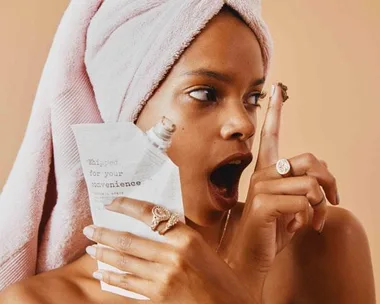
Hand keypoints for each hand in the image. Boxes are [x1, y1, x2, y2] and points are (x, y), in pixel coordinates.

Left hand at [83, 198, 256, 303]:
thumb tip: (149, 227)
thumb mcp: (203, 251)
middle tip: (89, 228)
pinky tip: (101, 275)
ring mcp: (165, 278)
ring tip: (91, 249)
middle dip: (105, 233)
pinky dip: (113, 280)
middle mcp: (174, 255)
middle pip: (130, 240)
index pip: (150, 214)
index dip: (127, 206)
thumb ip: (178, 238)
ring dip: (104, 255)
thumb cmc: (220, 280)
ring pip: (125, 262)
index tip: (112, 203)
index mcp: (188, 238)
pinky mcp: (159, 298)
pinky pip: (129, 285)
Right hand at [225, 83, 339, 291]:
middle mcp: (261, 174)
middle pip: (311, 160)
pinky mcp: (264, 204)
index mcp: (266, 171)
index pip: (270, 135)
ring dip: (322, 206)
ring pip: (312, 184)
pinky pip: (305, 201)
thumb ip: (303, 188)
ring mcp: (261, 188)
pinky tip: (302, 226)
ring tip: (314, 220)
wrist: (251, 258)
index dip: (274, 112)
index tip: (276, 89)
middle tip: (333, 201)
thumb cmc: (272, 231)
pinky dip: (313, 217)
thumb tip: (323, 182)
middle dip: (330, 182)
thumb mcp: (292, 206)